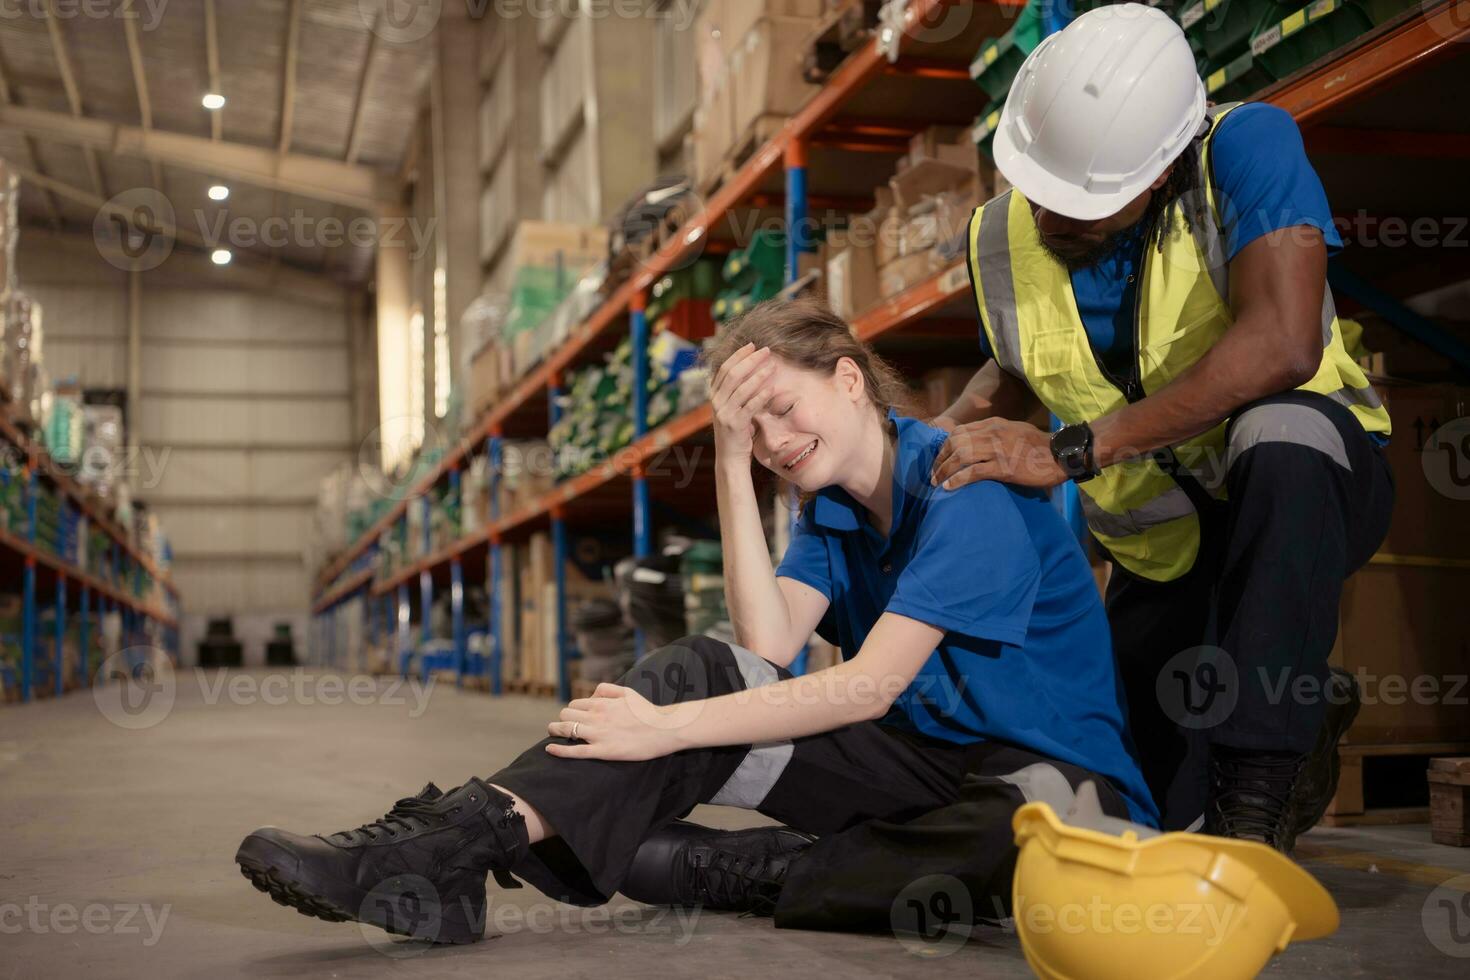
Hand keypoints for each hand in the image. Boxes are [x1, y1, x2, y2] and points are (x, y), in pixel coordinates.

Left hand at [545, 683, 684, 761]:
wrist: (665, 729)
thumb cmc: (648, 712)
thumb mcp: (627, 692)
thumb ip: (607, 689)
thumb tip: (591, 694)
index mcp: (602, 703)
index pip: (574, 705)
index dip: (572, 712)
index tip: (574, 719)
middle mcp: (597, 717)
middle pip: (565, 715)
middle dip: (562, 720)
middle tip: (563, 727)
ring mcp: (599, 734)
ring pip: (565, 729)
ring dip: (555, 731)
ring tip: (554, 733)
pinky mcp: (603, 751)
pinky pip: (575, 751)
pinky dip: (560, 750)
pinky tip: (550, 749)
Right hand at [710, 342, 776, 466]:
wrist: (730, 456)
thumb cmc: (736, 430)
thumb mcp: (732, 407)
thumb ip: (736, 390)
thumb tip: (751, 368)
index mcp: (714, 394)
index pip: (725, 368)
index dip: (739, 355)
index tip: (752, 345)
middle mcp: (716, 401)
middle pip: (733, 373)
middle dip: (751, 360)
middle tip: (766, 351)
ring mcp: (724, 413)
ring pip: (741, 388)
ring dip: (758, 375)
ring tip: (772, 366)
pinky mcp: (735, 424)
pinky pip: (749, 406)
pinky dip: (761, 395)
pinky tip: (771, 388)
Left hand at [930, 418, 1068, 489]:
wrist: (1061, 454)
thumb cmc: (1040, 446)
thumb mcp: (1014, 430)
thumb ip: (996, 434)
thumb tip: (979, 442)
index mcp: (994, 424)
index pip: (960, 431)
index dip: (945, 445)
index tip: (939, 457)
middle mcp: (992, 433)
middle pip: (955, 442)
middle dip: (940, 458)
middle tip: (933, 472)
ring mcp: (997, 449)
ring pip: (960, 456)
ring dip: (944, 470)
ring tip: (936, 482)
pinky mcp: (1003, 467)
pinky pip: (973, 472)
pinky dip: (957, 479)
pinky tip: (949, 487)